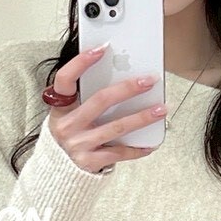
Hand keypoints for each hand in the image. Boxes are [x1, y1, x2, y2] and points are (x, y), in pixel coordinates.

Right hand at [47, 46, 163, 174]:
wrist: (59, 171)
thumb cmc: (71, 135)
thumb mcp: (70, 114)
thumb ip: (88, 98)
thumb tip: (123, 79)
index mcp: (60, 108)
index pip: (65, 79)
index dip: (81, 62)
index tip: (102, 49)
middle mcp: (67, 125)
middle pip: (100, 101)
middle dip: (128, 89)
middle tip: (149, 81)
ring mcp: (78, 144)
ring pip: (116, 126)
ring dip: (142, 117)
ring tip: (161, 109)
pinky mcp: (89, 161)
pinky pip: (119, 152)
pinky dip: (137, 148)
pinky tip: (151, 143)